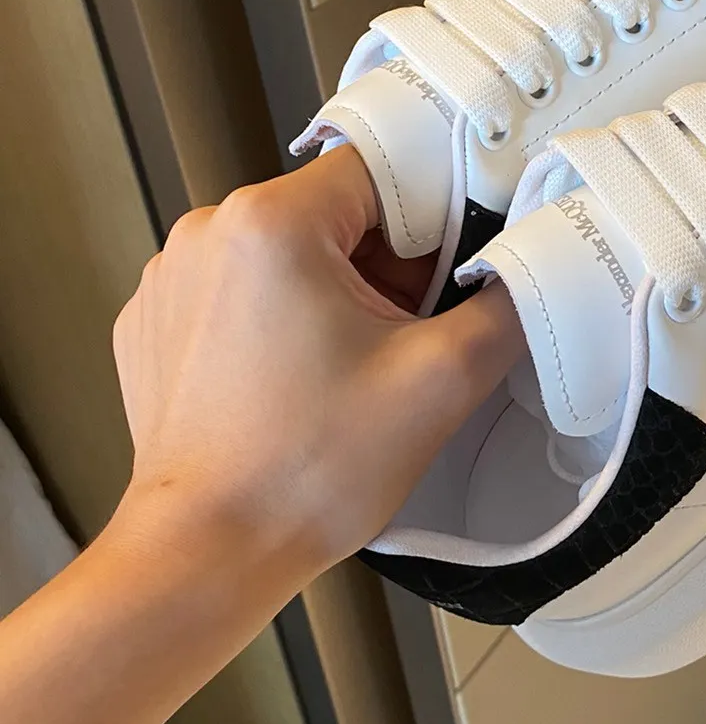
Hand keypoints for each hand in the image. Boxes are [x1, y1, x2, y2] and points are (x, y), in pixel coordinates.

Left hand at [111, 145, 521, 594]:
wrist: (208, 554)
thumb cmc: (303, 473)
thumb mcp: (442, 379)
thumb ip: (506, 305)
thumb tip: (533, 269)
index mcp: (271, 222)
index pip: (380, 169)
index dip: (432, 220)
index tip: (447, 278)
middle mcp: (206, 234)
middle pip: (334, 214)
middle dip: (384, 269)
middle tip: (403, 342)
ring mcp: (171, 280)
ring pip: (288, 255)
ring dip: (332, 296)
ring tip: (347, 373)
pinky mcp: (154, 325)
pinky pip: (240, 295)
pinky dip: (278, 325)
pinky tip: (298, 386)